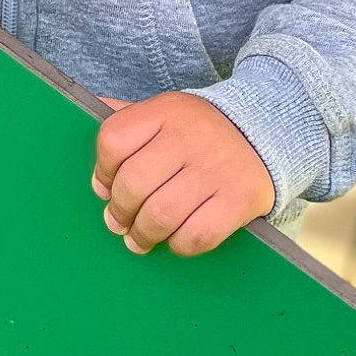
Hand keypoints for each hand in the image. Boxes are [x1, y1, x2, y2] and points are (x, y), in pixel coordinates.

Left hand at [92, 93, 274, 256]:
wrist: (265, 133)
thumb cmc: (199, 132)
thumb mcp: (166, 113)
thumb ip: (129, 117)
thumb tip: (90, 110)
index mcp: (166, 110)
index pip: (113, 141)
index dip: (102, 173)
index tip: (105, 189)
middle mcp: (191, 135)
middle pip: (133, 183)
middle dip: (119, 212)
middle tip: (118, 223)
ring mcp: (217, 168)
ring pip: (161, 215)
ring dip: (142, 235)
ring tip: (139, 239)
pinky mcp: (240, 199)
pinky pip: (196, 236)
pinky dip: (178, 245)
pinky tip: (174, 239)